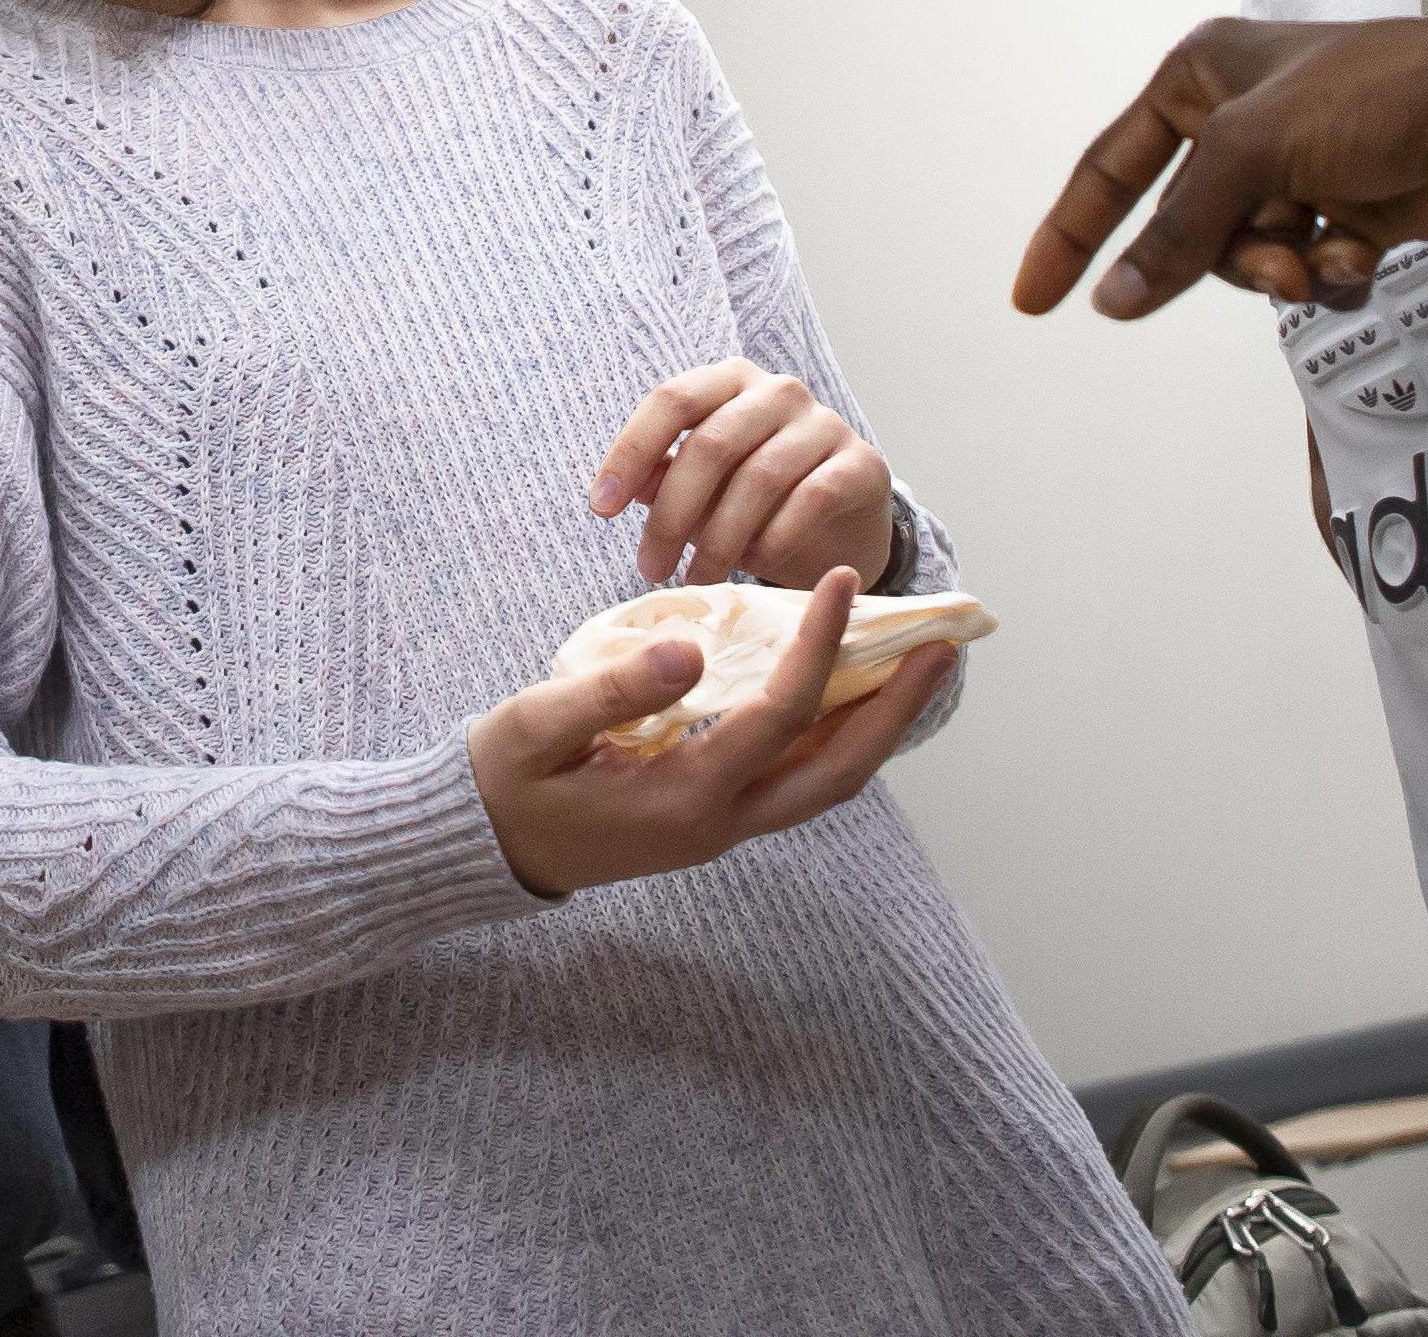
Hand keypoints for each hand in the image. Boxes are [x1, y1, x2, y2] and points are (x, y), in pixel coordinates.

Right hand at [469, 568, 952, 898]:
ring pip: (826, 783)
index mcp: (685, 795)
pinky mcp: (713, 818)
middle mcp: (721, 822)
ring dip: (875, 727)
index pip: (779, 712)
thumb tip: (692, 647)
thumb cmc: (507, 778)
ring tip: (910, 669)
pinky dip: (833, 738)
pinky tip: (842, 697)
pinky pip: (796, 781)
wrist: (487, 846)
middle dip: (894, 709)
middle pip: (838, 771)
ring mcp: (722, 828)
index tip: (844, 580)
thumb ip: (614, 689)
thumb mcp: (539, 725)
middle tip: (940, 649)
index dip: (820, 644)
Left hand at [588, 357, 894, 587]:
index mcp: (729, 379)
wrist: (844, 526)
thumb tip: (611, 490)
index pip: (671, 400)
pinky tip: (754, 566)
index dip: (630, 451)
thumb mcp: (703, 488)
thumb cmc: (759, 499)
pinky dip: (774, 537)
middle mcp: (778, 390)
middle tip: (650, 567)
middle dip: (672, 514)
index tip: (600, 508)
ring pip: (758, 476)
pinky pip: (810, 498)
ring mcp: (825, 423)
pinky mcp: (862, 464)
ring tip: (696, 578)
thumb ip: (662, 478)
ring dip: (719, 538)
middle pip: (711, 444)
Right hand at [1015, 17, 1427, 324]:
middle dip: (1228, 255)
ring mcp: (1290, 171)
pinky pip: (1300, 271)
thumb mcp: (1255, 148)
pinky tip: (1357, 253)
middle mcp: (1236, 125)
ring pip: (1242, 257)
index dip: (1069, 235)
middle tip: (1275, 259)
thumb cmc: (1378, 90)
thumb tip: (1117, 297)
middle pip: (1185, 226)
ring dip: (1282, 269)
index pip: (1108, 168)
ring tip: (1322, 254)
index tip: (1033, 296)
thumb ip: (1180, 229)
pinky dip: (1327, 275)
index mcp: (1198, 80)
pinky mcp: (1340, 212)